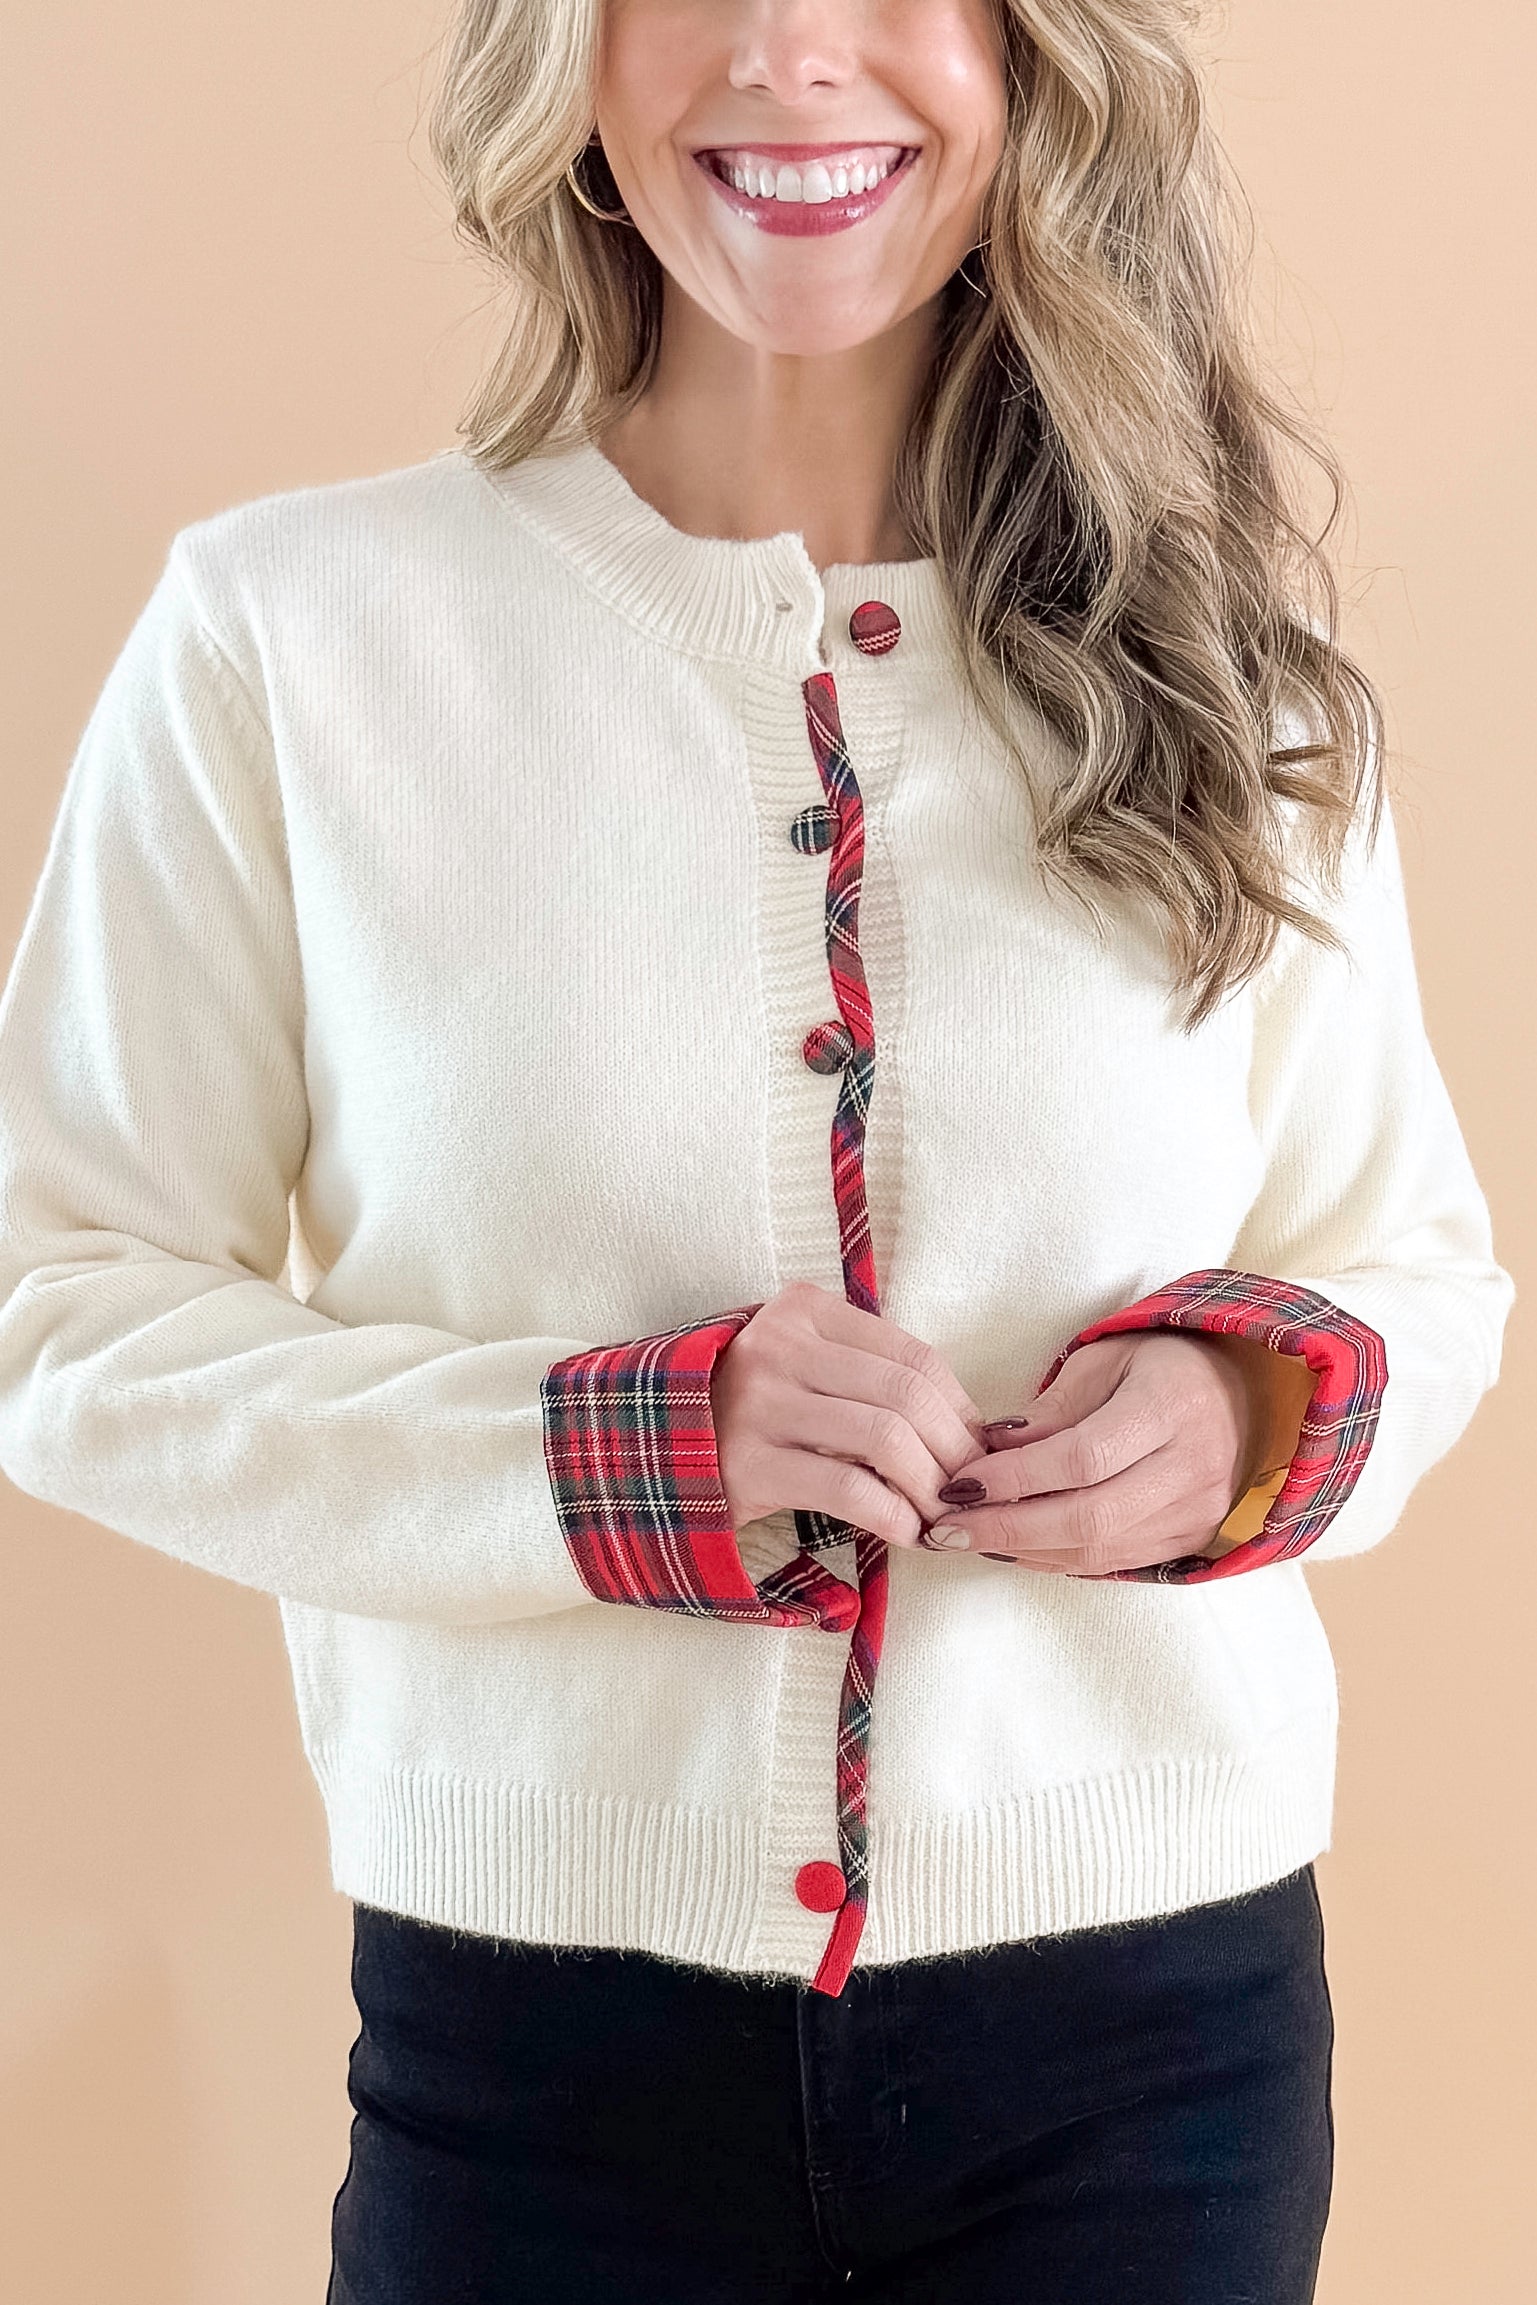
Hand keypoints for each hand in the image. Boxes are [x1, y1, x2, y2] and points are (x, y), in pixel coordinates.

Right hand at [710, 1281, 990, 1546]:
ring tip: (943, 1515)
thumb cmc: (749, 1413)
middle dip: (956, 1450)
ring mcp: (759, 1403)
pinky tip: (908, 1534)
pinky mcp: (749, 1465)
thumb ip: (868, 1376)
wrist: (653, 1451)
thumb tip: (969, 1428)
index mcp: (802, 1310)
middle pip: (907, 1394)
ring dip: (931, 1486)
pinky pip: (848, 1489)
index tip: (977, 1448)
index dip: (960, 1407)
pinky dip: (894, 1516)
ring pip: (885, 1438)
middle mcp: (778, 1345)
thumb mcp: (803, 1368)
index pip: (913, 1354)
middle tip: (972, 1491)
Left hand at [917, 1330, 1292, 1573]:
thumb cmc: (1163, 1366)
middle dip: (1006, 1529)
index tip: (958, 1483)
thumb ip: (1053, 1406)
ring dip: (1023, 1551)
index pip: (1083, 1458)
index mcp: (1171, 1407)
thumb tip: (992, 1450)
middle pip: (1089, 1518)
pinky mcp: (1188, 1540)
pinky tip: (1010, 1546)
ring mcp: (1196, 1513)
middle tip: (944, 1528)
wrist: (1247, 1397)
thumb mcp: (1107, 1358)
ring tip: (964, 1538)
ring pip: (1098, 1551)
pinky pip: (1112, 1562)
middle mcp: (1191, 1469)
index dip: (1015, 1479)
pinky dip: (1054, 1559)